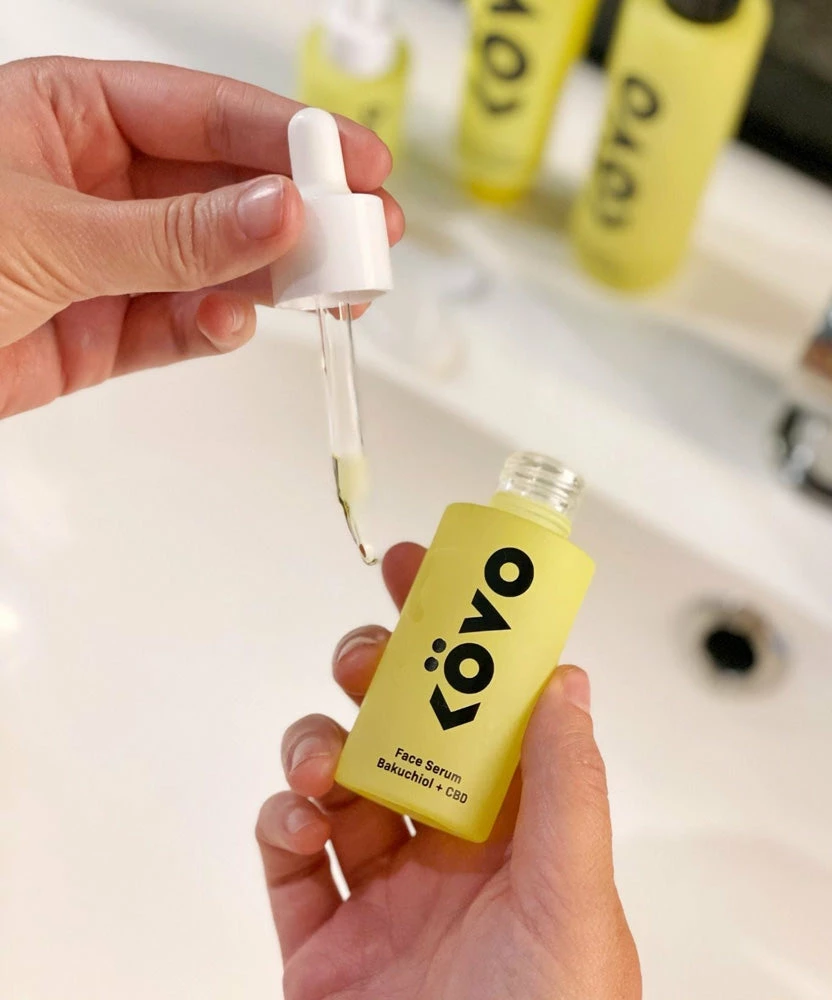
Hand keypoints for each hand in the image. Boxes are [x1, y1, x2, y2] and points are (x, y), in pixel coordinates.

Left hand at [0, 57, 402, 416]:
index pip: (204, 113)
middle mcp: (95, 185)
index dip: (289, 135)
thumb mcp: (47, 233)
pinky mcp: (103, 334)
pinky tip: (230, 324)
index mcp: (69, 116)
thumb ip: (172, 235)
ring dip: (271, 278)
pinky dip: (213, 328)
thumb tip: (275, 213)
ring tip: (325, 290)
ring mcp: (105, 262)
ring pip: (214, 263)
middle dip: (297, 215)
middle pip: (223, 190)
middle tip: (364, 236)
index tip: (355, 161)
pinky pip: (180, 324)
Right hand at [257, 543, 640, 999]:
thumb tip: (566, 679)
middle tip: (368, 656)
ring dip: (320, 744)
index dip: (460, 636)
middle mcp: (449, 851)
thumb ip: (568, 787)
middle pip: (403, 729)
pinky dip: (279, 821)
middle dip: (379, 676)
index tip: (425, 572)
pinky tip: (297, 826)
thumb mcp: (573, 899)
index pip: (488, 707)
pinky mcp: (320, 935)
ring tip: (324, 764)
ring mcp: (380, 890)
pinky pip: (287, 854)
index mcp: (518, 832)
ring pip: (337, 777)